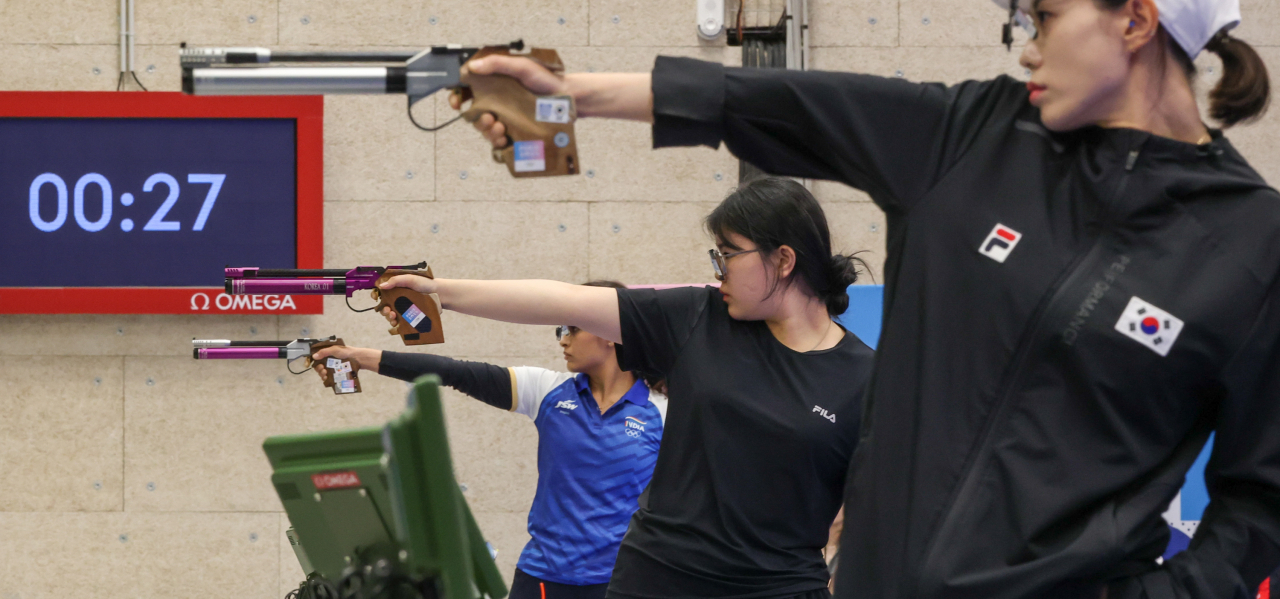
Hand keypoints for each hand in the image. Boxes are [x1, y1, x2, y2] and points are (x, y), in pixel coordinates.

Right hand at [311, 345, 381, 381]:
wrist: (358, 359)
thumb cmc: (346, 352)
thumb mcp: (335, 349)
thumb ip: (324, 352)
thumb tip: (314, 356)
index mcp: (327, 354)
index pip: (316, 358)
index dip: (312, 362)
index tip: (310, 365)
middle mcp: (328, 361)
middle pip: (319, 367)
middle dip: (319, 369)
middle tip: (323, 370)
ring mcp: (332, 368)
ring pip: (323, 373)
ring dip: (322, 374)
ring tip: (325, 374)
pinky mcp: (336, 373)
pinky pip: (329, 377)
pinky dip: (326, 378)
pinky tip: (327, 378)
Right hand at [376, 274, 438, 328]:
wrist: (440, 294)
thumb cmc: (425, 284)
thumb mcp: (410, 279)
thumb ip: (395, 281)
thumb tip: (381, 286)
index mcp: (395, 288)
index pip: (381, 292)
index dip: (375, 294)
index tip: (376, 297)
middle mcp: (397, 299)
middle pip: (383, 305)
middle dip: (383, 309)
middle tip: (388, 310)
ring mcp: (403, 308)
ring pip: (390, 315)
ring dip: (388, 317)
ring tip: (393, 315)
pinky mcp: (408, 316)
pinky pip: (398, 322)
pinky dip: (395, 323)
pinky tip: (396, 322)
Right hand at [449, 55, 569, 148]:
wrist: (567, 99)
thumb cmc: (546, 80)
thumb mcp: (521, 66)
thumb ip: (497, 64)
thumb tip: (472, 66)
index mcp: (493, 84)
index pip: (467, 90)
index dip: (456, 96)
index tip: (456, 103)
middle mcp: (496, 101)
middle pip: (473, 113)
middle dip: (476, 118)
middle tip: (488, 117)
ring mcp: (504, 117)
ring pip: (484, 128)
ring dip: (486, 130)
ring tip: (499, 126)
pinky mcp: (513, 131)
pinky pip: (497, 140)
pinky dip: (496, 140)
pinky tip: (504, 136)